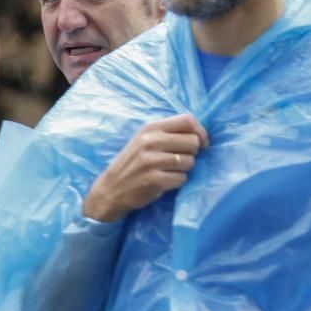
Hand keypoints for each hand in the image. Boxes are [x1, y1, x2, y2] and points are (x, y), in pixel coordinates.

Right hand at [82, 113, 209, 222]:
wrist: (110, 190)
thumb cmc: (131, 164)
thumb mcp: (143, 141)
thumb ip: (167, 134)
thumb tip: (199, 135)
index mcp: (150, 128)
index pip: (187, 120)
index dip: (200, 131)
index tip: (200, 142)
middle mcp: (151, 141)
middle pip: (192, 141)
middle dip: (192, 153)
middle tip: (180, 160)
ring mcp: (152, 161)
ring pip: (190, 161)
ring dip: (184, 169)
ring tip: (169, 171)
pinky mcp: (155, 180)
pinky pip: (182, 178)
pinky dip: (177, 182)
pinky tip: (164, 182)